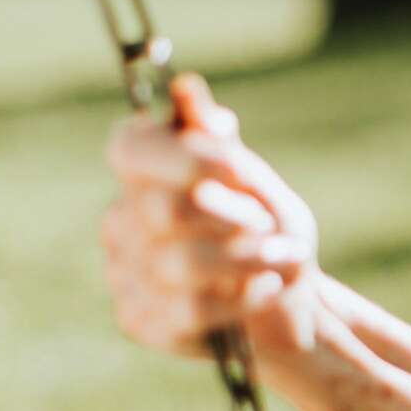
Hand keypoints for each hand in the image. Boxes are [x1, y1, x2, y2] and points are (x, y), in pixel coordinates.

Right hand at [101, 75, 321, 358]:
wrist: (289, 303)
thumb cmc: (268, 231)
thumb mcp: (255, 183)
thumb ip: (218, 143)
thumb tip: (183, 89)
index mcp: (143, 173)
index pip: (130, 148)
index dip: (182, 156)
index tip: (236, 167)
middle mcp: (120, 220)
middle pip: (164, 210)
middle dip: (233, 218)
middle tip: (268, 224)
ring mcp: (123, 273)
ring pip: (179, 264)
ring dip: (247, 259)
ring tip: (282, 258)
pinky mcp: (139, 321)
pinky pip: (187, 310)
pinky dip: (240, 299)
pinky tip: (265, 289)